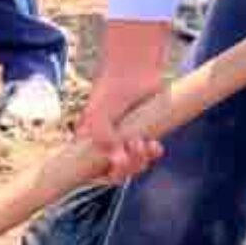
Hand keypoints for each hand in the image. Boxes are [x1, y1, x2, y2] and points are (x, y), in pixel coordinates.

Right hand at [75, 21, 169, 182]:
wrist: (135, 69)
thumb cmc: (112, 89)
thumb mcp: (100, 113)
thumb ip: (103, 137)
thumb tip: (118, 161)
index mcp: (89, 142)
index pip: (92, 171)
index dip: (104, 175)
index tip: (115, 166)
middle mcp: (105, 145)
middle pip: (116, 172)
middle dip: (128, 166)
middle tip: (135, 146)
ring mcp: (125, 141)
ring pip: (133, 166)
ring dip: (141, 159)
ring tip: (144, 141)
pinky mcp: (143, 135)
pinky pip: (147, 155)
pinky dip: (153, 153)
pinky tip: (156, 145)